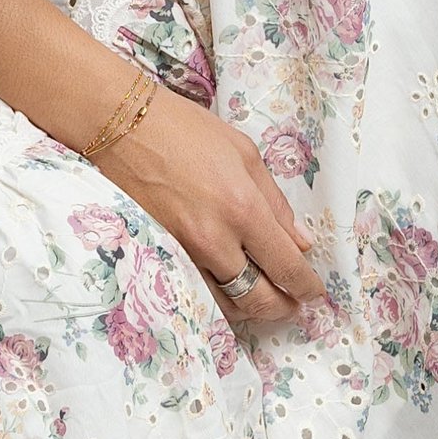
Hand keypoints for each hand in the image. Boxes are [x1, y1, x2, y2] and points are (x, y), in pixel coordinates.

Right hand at [101, 86, 327, 328]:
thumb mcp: (245, 155)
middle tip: (293, 305)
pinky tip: (229, 294)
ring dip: (251, 309)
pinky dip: (218, 300)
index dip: (306, 286)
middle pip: (258, 298)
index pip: (285, 266)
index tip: (314, 290)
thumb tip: (301, 243)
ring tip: (264, 301)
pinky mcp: (159, 257)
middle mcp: (214, 239)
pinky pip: (196, 293)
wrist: (123, 128)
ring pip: (225, 304)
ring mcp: (182, 253)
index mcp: (243, 209)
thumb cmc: (187, 131)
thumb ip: (276, 204)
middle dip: (282, 307)